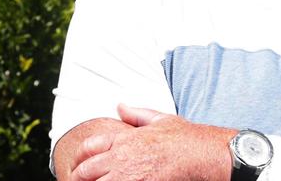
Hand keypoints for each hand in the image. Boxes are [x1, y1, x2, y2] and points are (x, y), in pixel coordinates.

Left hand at [71, 105, 235, 180]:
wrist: (200, 154)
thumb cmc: (184, 138)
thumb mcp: (160, 119)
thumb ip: (136, 114)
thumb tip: (120, 106)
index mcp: (124, 138)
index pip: (88, 147)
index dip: (80, 157)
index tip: (80, 165)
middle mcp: (121, 156)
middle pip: (85, 171)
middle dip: (80, 178)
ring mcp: (127, 175)